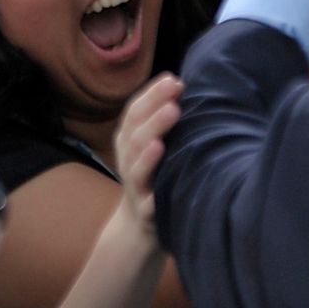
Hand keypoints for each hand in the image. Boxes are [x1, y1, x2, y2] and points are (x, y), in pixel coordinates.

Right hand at [111, 74, 182, 235]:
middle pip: (136, 133)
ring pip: (136, 164)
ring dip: (150, 147)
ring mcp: (135, 185)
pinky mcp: (145, 211)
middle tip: (173, 99)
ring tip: (164, 132)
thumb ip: (162, 116)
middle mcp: (128, 159)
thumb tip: (180, 83)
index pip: (135, 112)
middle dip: (153, 114)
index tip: (174, 80)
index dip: (151, 95)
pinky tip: (159, 187)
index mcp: (129, 139)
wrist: (137, 227)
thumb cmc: (154, 175)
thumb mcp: (152, 144)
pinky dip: (151, 194)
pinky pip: (146, 202)